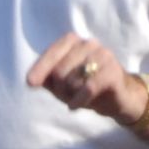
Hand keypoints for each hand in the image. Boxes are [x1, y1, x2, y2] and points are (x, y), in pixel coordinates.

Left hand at [28, 32, 146, 124]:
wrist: (118, 99)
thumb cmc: (86, 87)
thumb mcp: (62, 84)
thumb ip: (46, 78)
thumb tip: (31, 80)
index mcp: (74, 41)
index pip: (52, 52)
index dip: (40, 68)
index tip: (30, 83)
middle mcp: (89, 43)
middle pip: (60, 70)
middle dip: (59, 89)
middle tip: (67, 96)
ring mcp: (103, 55)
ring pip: (73, 79)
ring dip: (70, 95)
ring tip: (76, 99)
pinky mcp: (113, 71)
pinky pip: (88, 87)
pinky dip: (79, 100)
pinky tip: (75, 106)